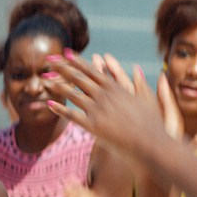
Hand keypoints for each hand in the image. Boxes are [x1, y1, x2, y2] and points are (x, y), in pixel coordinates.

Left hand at [46, 52, 172, 165]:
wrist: (152, 143)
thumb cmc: (153, 124)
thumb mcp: (147, 99)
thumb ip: (139, 83)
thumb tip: (136, 69)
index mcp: (116, 88)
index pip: (93, 70)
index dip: (78, 61)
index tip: (67, 53)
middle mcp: (105, 96)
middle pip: (79, 78)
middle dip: (62, 67)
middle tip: (49, 59)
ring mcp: (99, 110)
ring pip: (73, 94)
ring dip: (57, 85)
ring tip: (44, 79)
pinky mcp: (94, 127)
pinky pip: (73, 116)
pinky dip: (61, 110)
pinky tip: (50, 104)